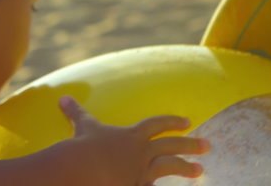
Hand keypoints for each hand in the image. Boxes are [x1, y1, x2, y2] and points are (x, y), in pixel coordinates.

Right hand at [59, 96, 208, 185]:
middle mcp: (142, 153)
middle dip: (190, 144)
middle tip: (207, 145)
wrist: (83, 169)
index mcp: (132, 135)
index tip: (187, 121)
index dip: (171, 121)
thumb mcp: (82, 126)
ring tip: (200, 170)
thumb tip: (63, 98)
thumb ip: (75, 112)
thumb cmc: (83, 146)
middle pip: (171, 146)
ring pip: (169, 167)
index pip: (157, 124)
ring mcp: (141, 173)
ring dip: (186, 168)